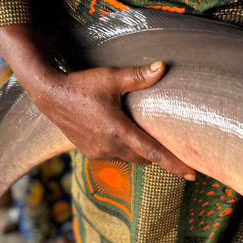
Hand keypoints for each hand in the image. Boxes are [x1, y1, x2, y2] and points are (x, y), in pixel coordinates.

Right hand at [30, 61, 195, 180]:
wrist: (50, 95)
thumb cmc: (82, 85)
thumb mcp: (111, 78)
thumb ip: (138, 76)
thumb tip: (162, 67)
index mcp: (118, 130)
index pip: (154, 153)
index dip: (175, 164)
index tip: (192, 175)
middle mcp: (109, 146)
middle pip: (144, 159)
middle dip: (157, 156)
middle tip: (173, 151)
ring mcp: (98, 151)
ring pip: (128, 159)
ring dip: (139, 153)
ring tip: (147, 141)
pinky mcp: (89, 152)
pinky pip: (114, 156)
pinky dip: (123, 150)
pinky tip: (122, 137)